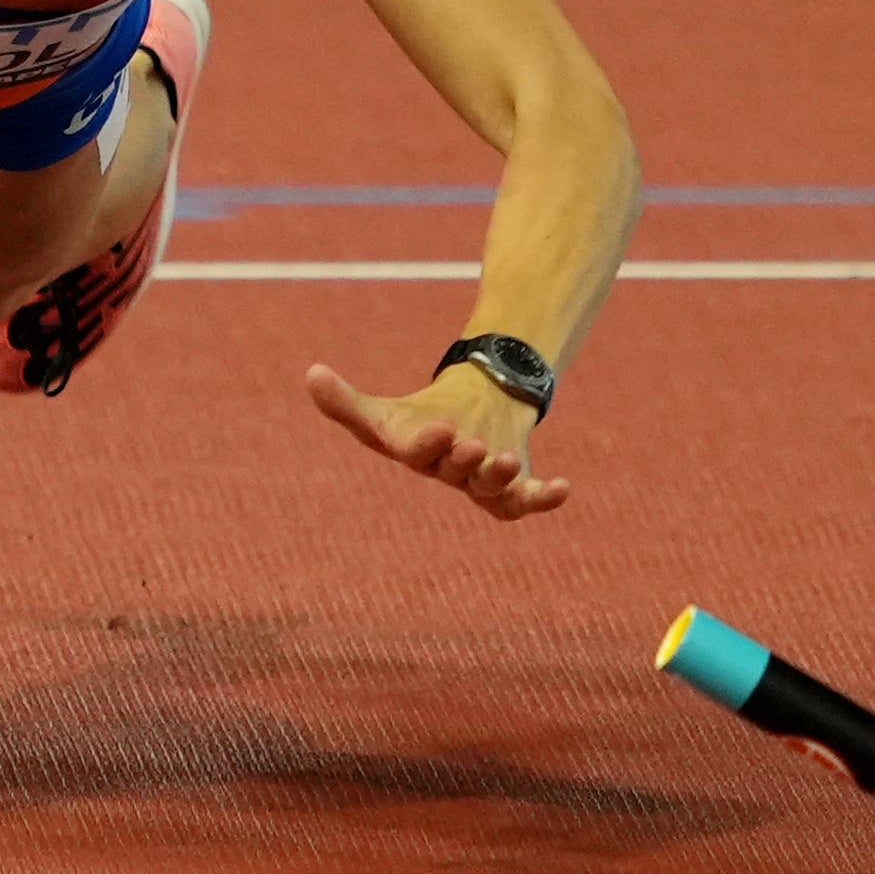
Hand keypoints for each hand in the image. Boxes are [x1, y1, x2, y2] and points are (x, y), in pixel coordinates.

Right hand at [304, 362, 568, 520]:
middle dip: (467, 461)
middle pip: (457, 471)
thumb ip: (344, 401)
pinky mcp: (517, 484)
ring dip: (502, 479)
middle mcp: (450, 472)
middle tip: (475, 446)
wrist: (476, 414)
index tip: (442, 428)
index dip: (428, 445)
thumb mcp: (382, 411)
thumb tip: (310, 373)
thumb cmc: (422, 418)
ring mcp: (483, 481)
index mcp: (416, 454)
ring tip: (509, 461)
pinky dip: (546, 499)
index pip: (417, 453)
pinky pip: (529, 500)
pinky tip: (564, 488)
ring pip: (492, 488)